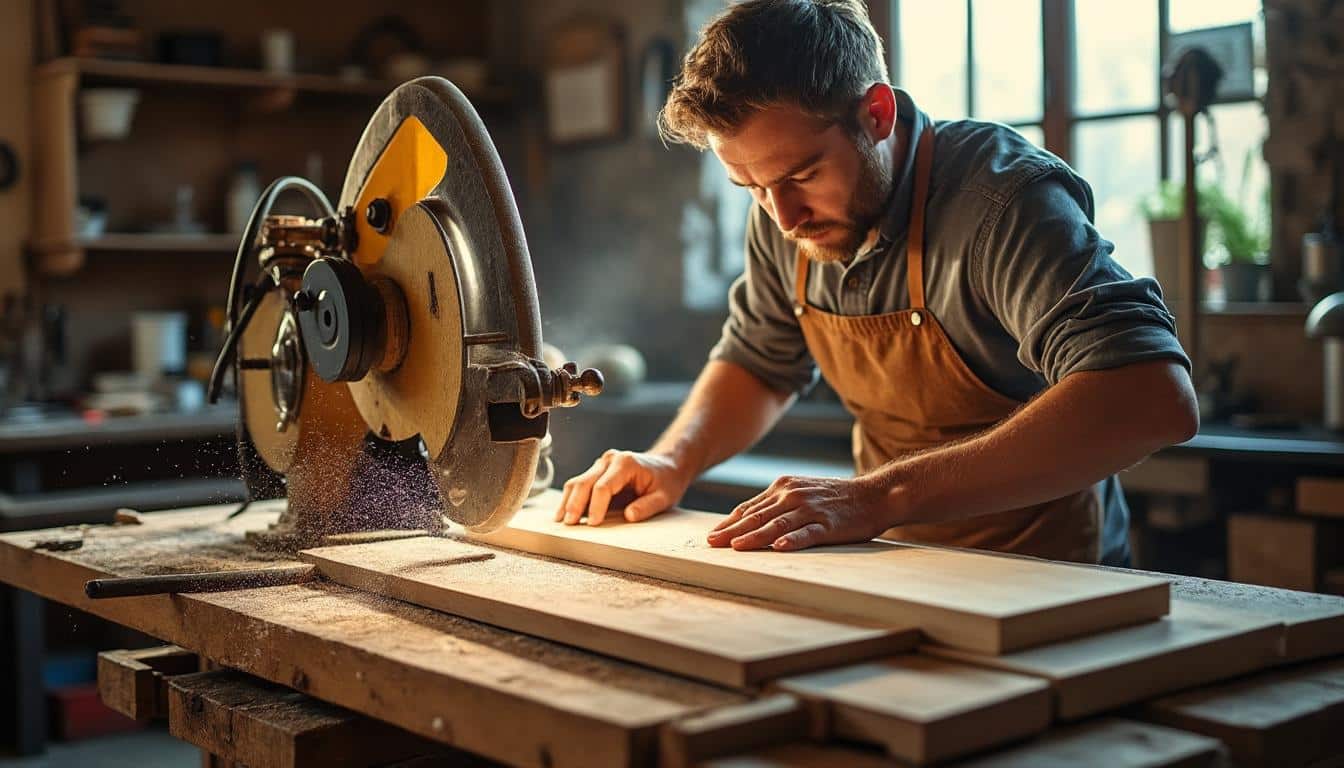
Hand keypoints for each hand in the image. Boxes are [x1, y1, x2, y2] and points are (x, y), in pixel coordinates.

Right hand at [556, 450, 688, 525]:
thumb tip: (629, 516)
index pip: (603, 486)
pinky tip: (565, 513)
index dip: (596, 506)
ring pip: (577, 482)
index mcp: (626, 463)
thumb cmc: (666, 481)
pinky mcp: (596, 472)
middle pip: (584, 482)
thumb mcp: (664, 497)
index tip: (593, 524)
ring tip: (561, 521)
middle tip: (569, 524)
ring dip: (568, 501)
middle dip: (575, 504)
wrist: (666, 467)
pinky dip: (571, 499)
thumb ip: (648, 506)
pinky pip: (580, 485)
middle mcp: (610, 460)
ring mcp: (601, 465)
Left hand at [707, 474, 889, 550]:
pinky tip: (780, 547)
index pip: (749, 507)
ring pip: (777, 524)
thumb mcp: (801, 492)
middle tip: (712, 544)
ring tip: (737, 546)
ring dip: (755, 536)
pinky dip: (793, 540)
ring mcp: (810, 509)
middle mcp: (793, 495)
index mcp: (783, 487)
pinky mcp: (828, 523)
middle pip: (757, 516)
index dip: (729, 522)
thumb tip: (749, 520)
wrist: (874, 494)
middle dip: (732, 531)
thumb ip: (776, 504)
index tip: (712, 535)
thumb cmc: (834, 498)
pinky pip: (807, 533)